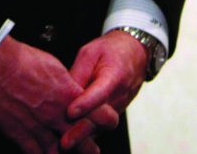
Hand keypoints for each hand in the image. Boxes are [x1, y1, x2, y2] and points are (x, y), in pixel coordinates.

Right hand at [0, 35, 117, 153]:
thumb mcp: (53, 65)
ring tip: (68, 151)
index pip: (101, 116)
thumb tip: (74, 88)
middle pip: (84, 142)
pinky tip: (46, 153)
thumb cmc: (21, 60)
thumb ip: (67, 83)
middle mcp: (57, 116)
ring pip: (62, 153)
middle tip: (90, 147)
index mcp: (69, 96)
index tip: (106, 121)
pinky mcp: (22, 135)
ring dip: (68, 153)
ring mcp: (40, 128)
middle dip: (89, 146)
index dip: (106, 121)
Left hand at [60, 31, 147, 149]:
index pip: (99, 93)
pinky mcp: (113, 114)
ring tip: (64, 147)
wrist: (134, 55)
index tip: (69, 113)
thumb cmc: (109, 51)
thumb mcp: (90, 52)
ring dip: (83, 137)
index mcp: (114, 76)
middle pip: (100, 118)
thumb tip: (62, 89)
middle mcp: (118, 96)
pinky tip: (71, 141)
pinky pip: (100, 126)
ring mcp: (118, 108)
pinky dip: (87, 134)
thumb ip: (78, 71)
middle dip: (81, 132)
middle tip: (64, 142)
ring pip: (100, 126)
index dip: (85, 104)